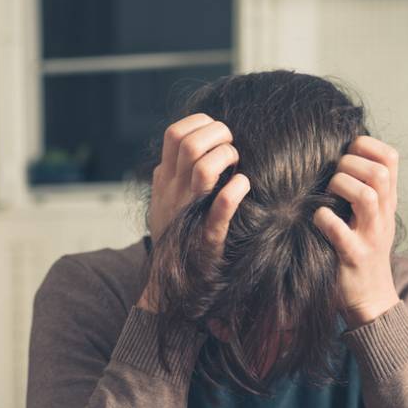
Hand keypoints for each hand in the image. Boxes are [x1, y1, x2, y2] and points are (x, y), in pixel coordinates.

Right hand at [140, 113, 249, 310]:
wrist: (168, 283)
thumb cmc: (175, 236)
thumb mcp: (166, 199)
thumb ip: (175, 174)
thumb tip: (192, 148)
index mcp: (164, 180)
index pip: (175, 133)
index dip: (201, 123)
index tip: (218, 133)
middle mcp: (172, 191)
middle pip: (189, 143)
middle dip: (218, 135)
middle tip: (233, 146)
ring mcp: (187, 212)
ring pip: (202, 167)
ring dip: (226, 157)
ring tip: (237, 165)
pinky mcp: (207, 235)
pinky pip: (221, 206)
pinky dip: (236, 191)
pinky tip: (244, 186)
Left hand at [312, 136, 400, 326]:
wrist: (372, 301)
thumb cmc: (365, 253)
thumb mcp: (375, 218)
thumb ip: (367, 189)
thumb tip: (341, 156)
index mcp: (388, 202)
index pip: (391, 158)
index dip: (366, 146)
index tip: (347, 155)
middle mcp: (384, 216)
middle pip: (380, 172)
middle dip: (349, 165)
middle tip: (333, 181)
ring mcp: (370, 236)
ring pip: (366, 195)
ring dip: (340, 187)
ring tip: (328, 197)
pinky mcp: (354, 257)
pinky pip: (338, 229)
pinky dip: (323, 219)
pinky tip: (318, 221)